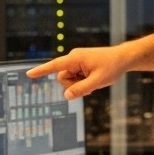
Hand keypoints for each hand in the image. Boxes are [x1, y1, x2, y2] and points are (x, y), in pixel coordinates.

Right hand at [26, 34, 153, 99]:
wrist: (123, 58)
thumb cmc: (112, 67)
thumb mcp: (97, 82)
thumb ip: (81, 89)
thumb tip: (66, 96)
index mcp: (75, 58)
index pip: (54, 66)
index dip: (41, 71)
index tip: (29, 74)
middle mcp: (73, 58)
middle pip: (62, 78)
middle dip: (73, 85)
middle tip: (90, 84)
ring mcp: (77, 61)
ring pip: (69, 79)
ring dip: (79, 84)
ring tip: (94, 81)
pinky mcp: (80, 65)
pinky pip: (75, 78)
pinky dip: (83, 82)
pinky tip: (94, 79)